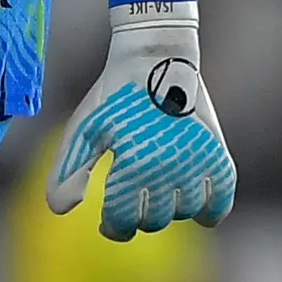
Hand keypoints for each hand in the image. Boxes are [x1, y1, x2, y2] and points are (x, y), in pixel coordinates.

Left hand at [44, 0, 237, 239]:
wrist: (155, 54)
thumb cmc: (114, 93)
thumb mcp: (84, 128)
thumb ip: (68, 171)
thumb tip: (61, 211)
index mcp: (133, 163)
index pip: (124, 222)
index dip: (113, 227)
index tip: (108, 221)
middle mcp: (168, 167)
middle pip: (155, 221)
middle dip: (139, 216)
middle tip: (133, 198)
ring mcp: (196, 161)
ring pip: (185, 212)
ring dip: (170, 208)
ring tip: (158, 190)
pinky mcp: (217, 153)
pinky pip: (220, 201)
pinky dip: (208, 210)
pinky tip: (193, 202)